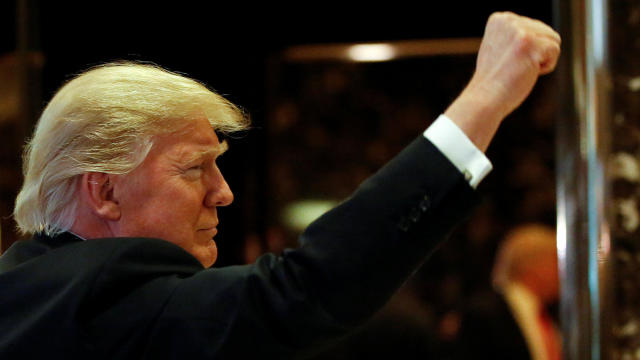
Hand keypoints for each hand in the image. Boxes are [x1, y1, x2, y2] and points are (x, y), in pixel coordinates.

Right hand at [445, 12, 560, 150]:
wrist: (485, 99)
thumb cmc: (494, 80)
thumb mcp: (500, 48)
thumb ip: (515, 36)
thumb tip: (538, 36)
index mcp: (500, 19)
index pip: (534, 27)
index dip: (527, 48)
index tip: (507, 60)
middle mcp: (508, 20)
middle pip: (546, 31)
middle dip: (536, 53)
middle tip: (513, 67)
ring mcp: (519, 31)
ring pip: (553, 40)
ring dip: (541, 59)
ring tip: (519, 69)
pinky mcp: (529, 43)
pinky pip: (555, 51)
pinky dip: (546, 67)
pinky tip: (526, 73)